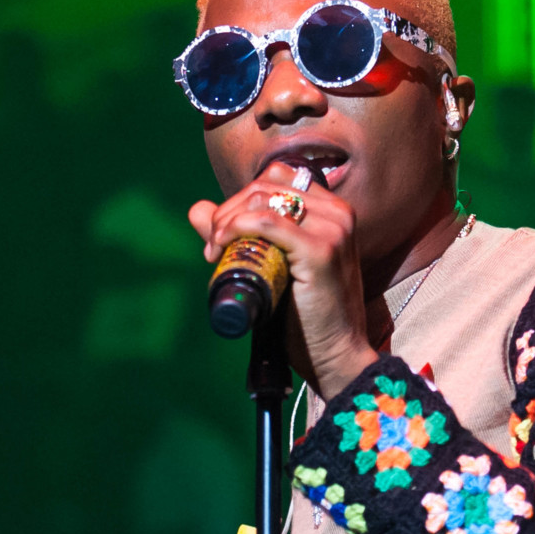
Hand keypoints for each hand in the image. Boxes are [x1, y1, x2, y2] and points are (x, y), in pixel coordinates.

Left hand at [188, 164, 378, 397]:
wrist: (336, 355)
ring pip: (262, 199)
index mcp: (331, 211)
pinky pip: (266, 223)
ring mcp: (332, 229)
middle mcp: (337, 213)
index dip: (239, 200)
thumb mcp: (270, 266)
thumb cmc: (304, 316)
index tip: (221, 235)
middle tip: (213, 246)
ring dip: (228, 221)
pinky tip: (222, 245)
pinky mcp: (321, 250)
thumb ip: (236, 233)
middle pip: (265, 185)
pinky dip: (236, 228)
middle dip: (227, 211)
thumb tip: (197, 209)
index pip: (275, 178)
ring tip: (216, 251)